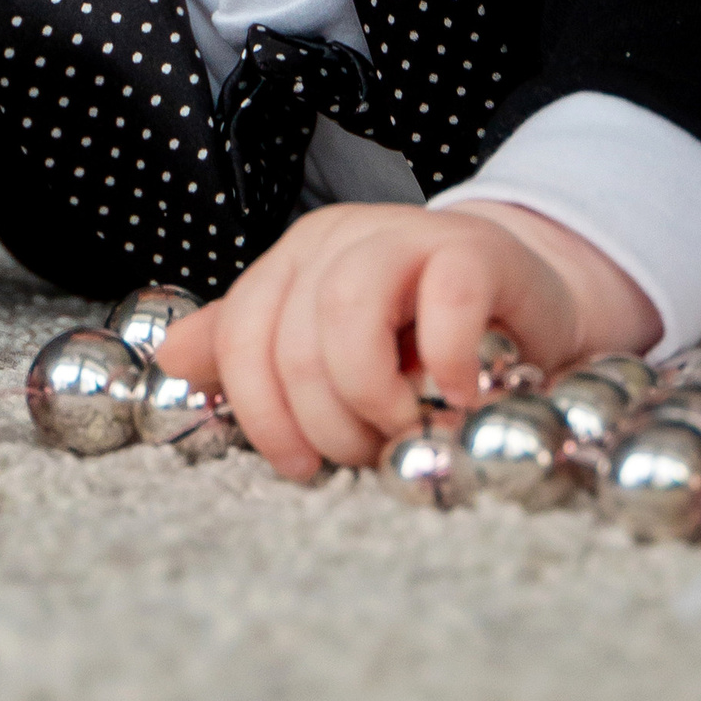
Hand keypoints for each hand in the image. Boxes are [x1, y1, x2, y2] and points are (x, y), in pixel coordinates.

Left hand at [155, 200, 660, 481]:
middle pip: (289, 338)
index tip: (300, 465)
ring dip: (370, 395)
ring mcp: (409, 234)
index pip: (241, 337)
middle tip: (365, 450)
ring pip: (345, 313)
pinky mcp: (477, 250)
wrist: (529, 306)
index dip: (262, 414)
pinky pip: (444, 302)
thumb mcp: (332, 346)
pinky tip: (458, 395)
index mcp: (298, 257)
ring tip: (404, 425)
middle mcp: (342, 236)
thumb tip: (170, 358)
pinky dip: (446, 363)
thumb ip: (255, 348)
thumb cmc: (425, 340)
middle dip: (322, 420)